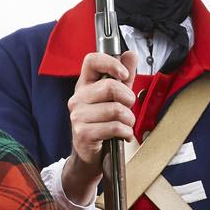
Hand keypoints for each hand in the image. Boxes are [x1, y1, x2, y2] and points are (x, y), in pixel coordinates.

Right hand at [62, 49, 138, 202]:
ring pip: (116, 109)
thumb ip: (124, 77)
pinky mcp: (82, 132)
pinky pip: (114, 127)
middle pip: (110, 86)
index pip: (91, 60)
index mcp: (84, 86)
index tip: (124, 74)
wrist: (89, 156)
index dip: (111, 63)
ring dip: (129, 120)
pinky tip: (123, 136)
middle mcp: (78, 98)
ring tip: (126, 125)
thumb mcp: (115, 98)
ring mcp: (78, 116)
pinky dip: (125, 133)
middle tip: (129, 107)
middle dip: (128, 98)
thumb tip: (130, 54)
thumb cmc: (103, 125)